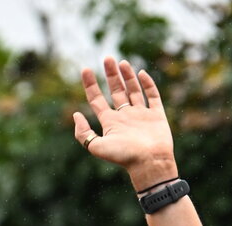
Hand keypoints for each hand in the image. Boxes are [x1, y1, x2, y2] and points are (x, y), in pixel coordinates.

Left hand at [73, 57, 177, 190]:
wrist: (149, 162)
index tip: (85, 69)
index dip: (90, 85)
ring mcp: (140, 115)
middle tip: (107, 58)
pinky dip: (147, 84)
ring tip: (121, 62)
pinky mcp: (156, 115)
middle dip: (111, 75)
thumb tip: (75, 115)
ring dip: (127, 76)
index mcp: (110, 123)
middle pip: (115, 91)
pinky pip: (152, 96)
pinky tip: (141, 73)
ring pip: (133, 91)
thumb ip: (83, 134)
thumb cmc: (124, 156)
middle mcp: (124, 117)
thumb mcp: (97, 147)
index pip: (97, 100)